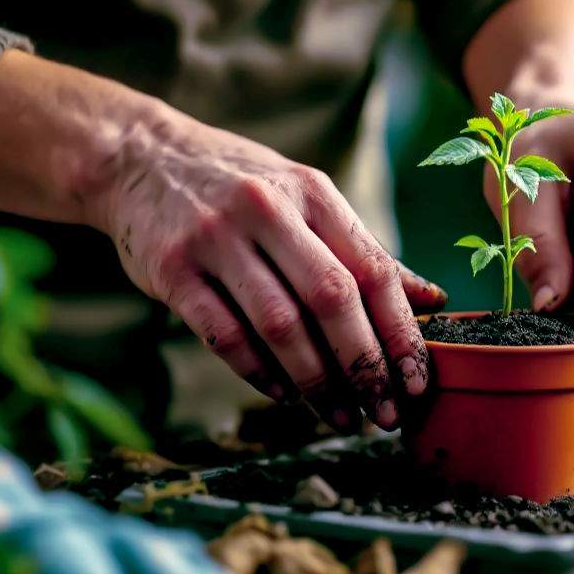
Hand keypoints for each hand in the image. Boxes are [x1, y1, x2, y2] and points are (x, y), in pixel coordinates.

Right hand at [100, 114, 444, 430]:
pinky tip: (284, 394)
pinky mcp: (172, 269)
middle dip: (365, 365)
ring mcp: (215, 238)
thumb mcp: (307, 200)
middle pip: (332, 298)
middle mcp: (268, 210)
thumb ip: (363, 252)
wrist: (140, 157)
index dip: (401, 331)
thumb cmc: (241, 188)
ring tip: (340, 416)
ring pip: (280, 323)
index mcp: (313, 193)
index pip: (374, 269)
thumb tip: (433, 300)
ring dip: (316, 381)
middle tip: (384, 412)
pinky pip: (223, 335)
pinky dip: (259, 371)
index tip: (417, 380)